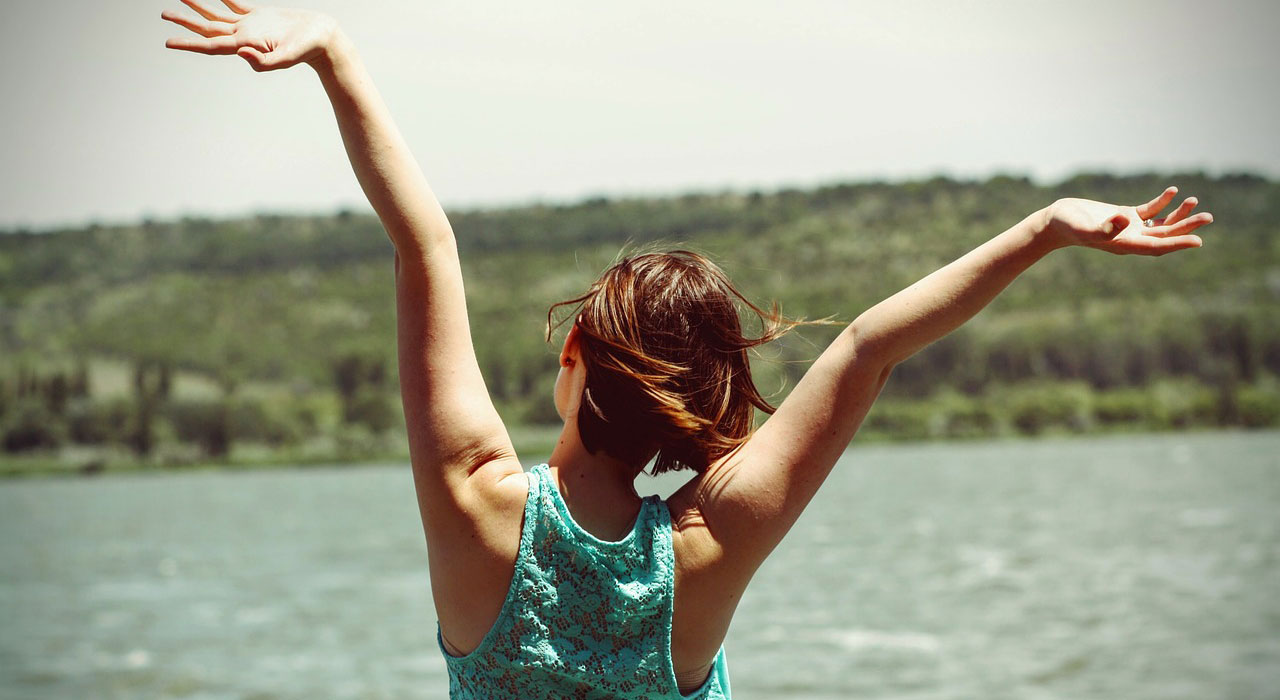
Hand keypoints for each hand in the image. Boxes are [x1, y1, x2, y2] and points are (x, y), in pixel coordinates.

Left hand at [162, 0, 338, 71]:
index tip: (168, 42)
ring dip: (199, 8)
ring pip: (218, 16)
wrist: (323, 38)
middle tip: (164, 15)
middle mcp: (243, 36)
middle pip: (208, 29)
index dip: (189, 43)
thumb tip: (240, 53)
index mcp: (246, 45)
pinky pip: (234, 4)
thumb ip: (264, 61)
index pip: (210, 45)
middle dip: (186, 22)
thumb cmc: (308, 50)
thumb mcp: (287, 57)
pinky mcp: (260, 16)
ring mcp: (250, 26)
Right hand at [1041, 186, 1212, 255]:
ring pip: (1160, 224)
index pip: (1157, 246)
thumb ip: (1104, 228)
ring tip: (1195, 202)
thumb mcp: (1083, 227)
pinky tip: (1173, 191)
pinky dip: (1162, 202)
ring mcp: (1128, 227)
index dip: (1177, 243)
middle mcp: (1130, 238)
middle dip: (1186, 227)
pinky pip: (1149, 211)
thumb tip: (1125, 220)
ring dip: (1178, 215)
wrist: (1055, 222)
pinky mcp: (1123, 216)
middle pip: (1164, 235)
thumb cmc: (1068, 226)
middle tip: (1207, 218)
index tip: (1198, 241)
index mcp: (1124, 244)